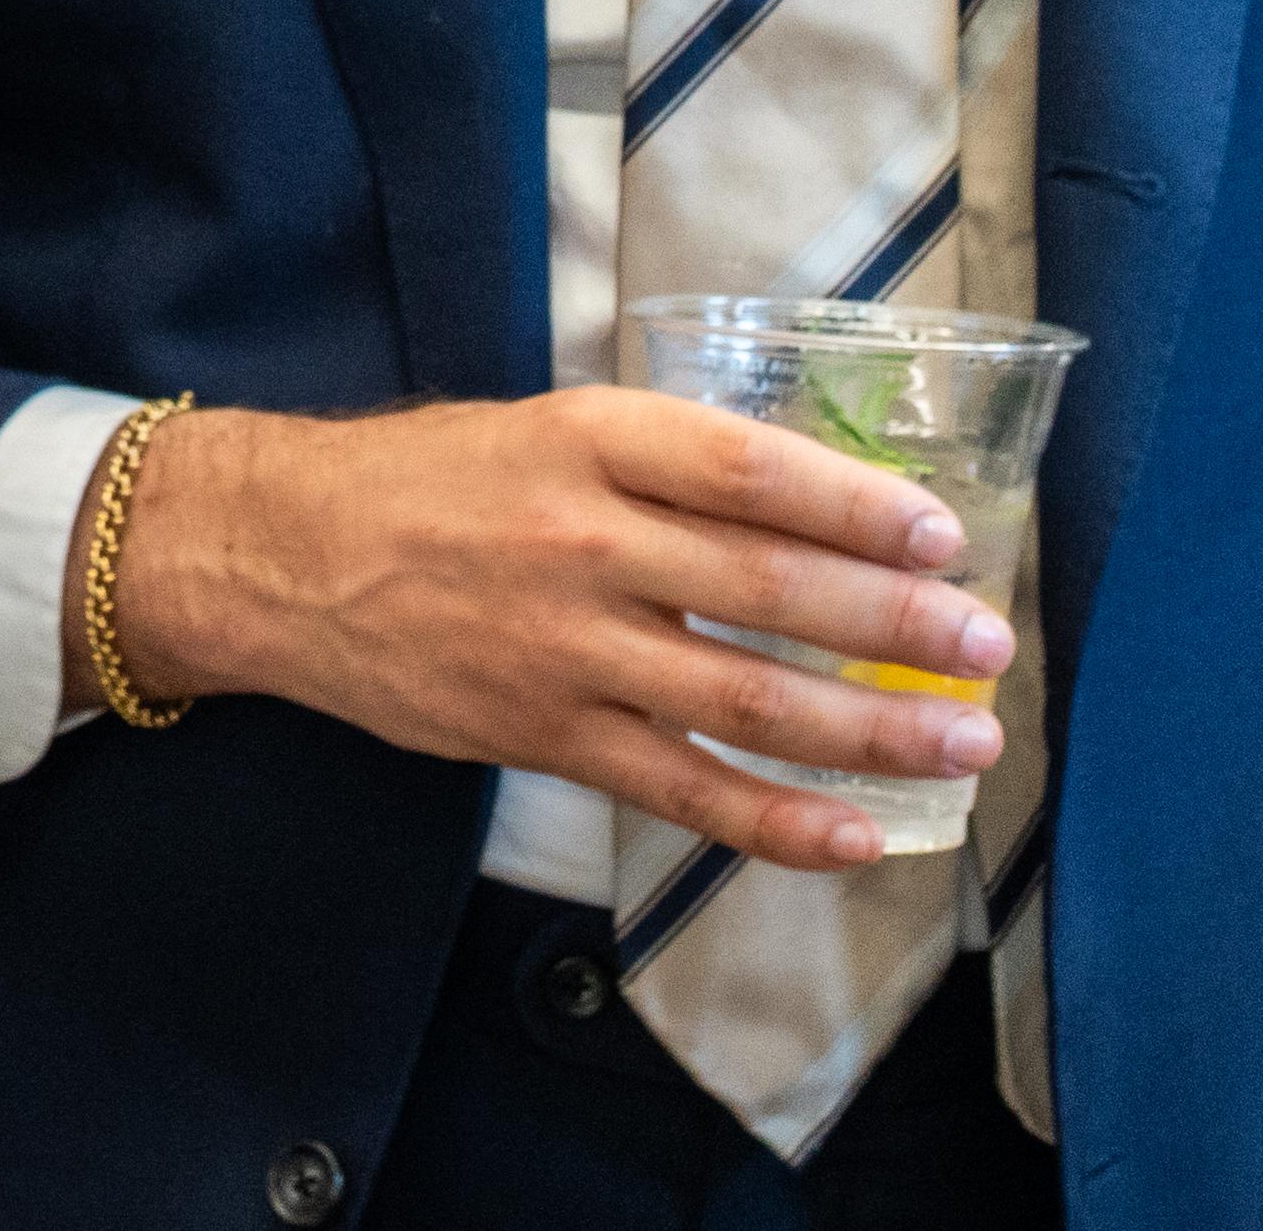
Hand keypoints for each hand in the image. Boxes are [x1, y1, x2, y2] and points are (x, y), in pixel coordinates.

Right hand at [89, 392, 1013, 869]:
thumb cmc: (422, 479)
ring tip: (962, 742)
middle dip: (896, 626)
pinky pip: (683, 791)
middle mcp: (585, 541)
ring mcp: (566, 650)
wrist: (277, 553)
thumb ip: (660, 464)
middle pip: (770, 589)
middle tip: (985, 646)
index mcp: (591, 440)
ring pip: (746, 700)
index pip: (751, 472)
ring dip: (870, 729)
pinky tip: (856, 836)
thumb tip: (812, 508)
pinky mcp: (546, 736)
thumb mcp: (542, 426)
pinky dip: (777, 821)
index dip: (857, 507)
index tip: (940, 536)